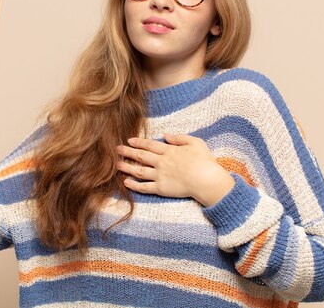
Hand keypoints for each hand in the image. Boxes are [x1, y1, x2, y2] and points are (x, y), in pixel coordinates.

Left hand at [115, 133, 235, 206]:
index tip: (129, 140)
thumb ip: (180, 138)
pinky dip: (134, 185)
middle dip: (127, 152)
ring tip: (117, 165)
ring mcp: (160, 176)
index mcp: (169, 151)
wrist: (207, 180)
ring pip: (139, 171)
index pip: (150, 145)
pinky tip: (126, 182)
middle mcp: (162, 162)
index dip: (139, 142)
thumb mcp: (195, 143)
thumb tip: (166, 135)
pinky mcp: (161, 188)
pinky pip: (144, 187)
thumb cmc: (204, 161)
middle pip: (141, 156)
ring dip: (127, 167)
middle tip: (116, 149)